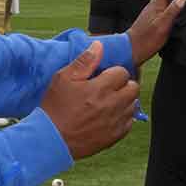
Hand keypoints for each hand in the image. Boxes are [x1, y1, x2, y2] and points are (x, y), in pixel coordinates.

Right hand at [38, 42, 138, 158]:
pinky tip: (108, 116)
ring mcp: (115, 121)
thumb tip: (99, 45)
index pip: (122, 72)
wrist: (51, 140)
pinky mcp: (115, 136)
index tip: (102, 78)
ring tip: (107, 103)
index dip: (112, 73)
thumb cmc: (55, 107)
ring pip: (133, 104)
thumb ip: (84, 61)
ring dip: (124, 101)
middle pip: (133, 87)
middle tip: (108, 89)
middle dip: (123, 85)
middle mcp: (112, 104)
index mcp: (100, 88)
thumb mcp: (63, 79)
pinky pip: (129, 122)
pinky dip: (123, 117)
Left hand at [127, 0, 185, 63]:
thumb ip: (171, 11)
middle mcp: (154, 5)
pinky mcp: (153, 18)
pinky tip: (175, 4)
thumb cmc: (147, 39)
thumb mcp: (161, 26)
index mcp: (156, 4)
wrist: (131, 50)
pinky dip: (172, 0)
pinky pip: (165, 4)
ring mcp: (152, 12)